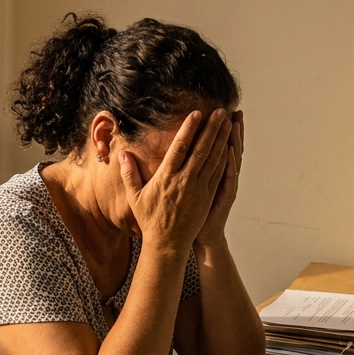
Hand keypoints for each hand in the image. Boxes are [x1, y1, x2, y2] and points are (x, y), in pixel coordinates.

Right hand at [119, 109, 230, 253]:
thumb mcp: (135, 196)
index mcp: (166, 177)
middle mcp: (185, 180)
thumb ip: (129, 173)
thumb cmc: (150, 219)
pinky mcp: (207, 196)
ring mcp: (199, 188)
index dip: (189, 129)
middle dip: (212, 128)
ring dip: (222, 140)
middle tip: (221, 111)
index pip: (180, 147)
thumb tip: (123, 154)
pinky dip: (225, 159)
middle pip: (201, 149)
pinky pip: (218, 174)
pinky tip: (230, 147)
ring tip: (228, 123)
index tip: (197, 113)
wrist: (167, 243)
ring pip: (213, 159)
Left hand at [195, 110, 242, 248]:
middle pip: (227, 148)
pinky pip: (228, 178)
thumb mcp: (186, 188)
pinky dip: (230, 164)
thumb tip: (173, 151)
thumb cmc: (187, 212)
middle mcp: (219, 177)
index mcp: (208, 172)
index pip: (216, 147)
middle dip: (230, 130)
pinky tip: (230, 150)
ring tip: (234, 123)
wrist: (197, 236)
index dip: (218, 130)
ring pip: (230, 160)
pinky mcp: (223, 196)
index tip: (220, 112)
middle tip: (234, 111)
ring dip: (233, 141)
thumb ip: (182, 168)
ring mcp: (222, 186)